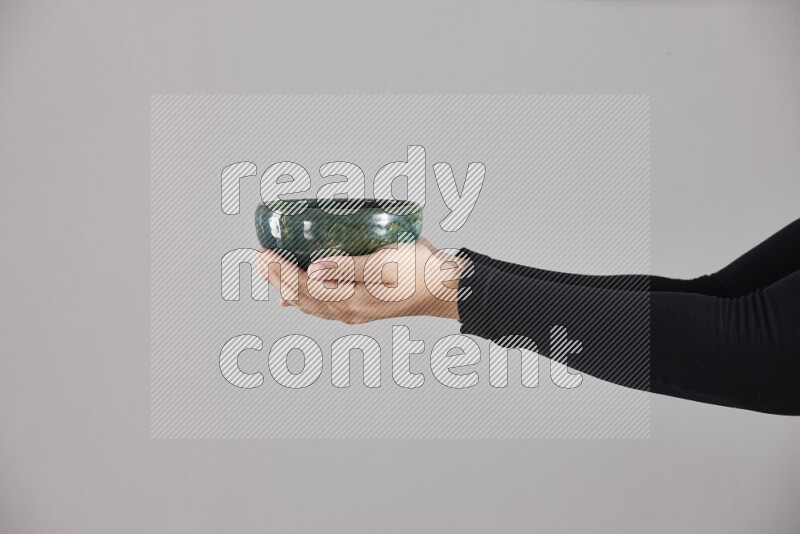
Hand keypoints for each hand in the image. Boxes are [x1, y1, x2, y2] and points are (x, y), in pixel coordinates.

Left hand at [254, 238, 468, 324]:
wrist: (447, 288)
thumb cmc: (421, 271)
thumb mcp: (385, 264)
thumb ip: (347, 267)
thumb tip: (312, 271)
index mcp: (352, 300)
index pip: (304, 286)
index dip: (280, 270)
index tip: (262, 253)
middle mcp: (349, 311)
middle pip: (302, 297)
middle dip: (277, 278)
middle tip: (258, 257)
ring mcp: (355, 312)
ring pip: (310, 304)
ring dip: (287, 287)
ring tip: (270, 270)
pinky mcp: (362, 307)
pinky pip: (323, 306)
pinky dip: (305, 299)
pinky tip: (294, 298)